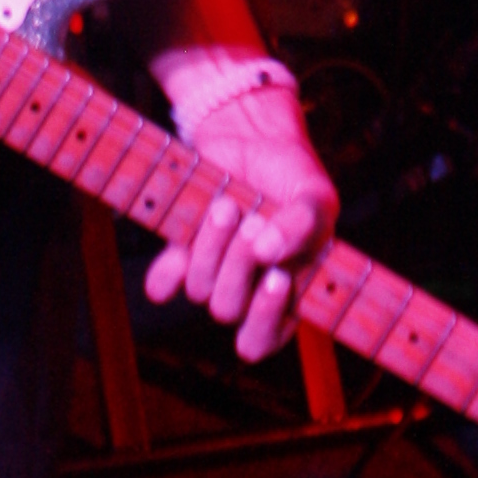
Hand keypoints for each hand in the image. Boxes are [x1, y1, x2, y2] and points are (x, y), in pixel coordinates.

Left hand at [144, 77, 338, 363]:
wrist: (255, 137)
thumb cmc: (293, 175)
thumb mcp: (315, 197)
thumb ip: (305, 225)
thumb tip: (268, 253)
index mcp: (285, 294)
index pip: (263, 340)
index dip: (264, 319)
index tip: (277, 277)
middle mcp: (244, 291)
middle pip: (228, 309)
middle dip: (238, 266)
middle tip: (252, 222)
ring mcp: (210, 271)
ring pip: (198, 289)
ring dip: (210, 248)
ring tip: (227, 206)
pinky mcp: (181, 250)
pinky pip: (162, 282)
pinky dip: (166, 271)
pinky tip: (179, 249)